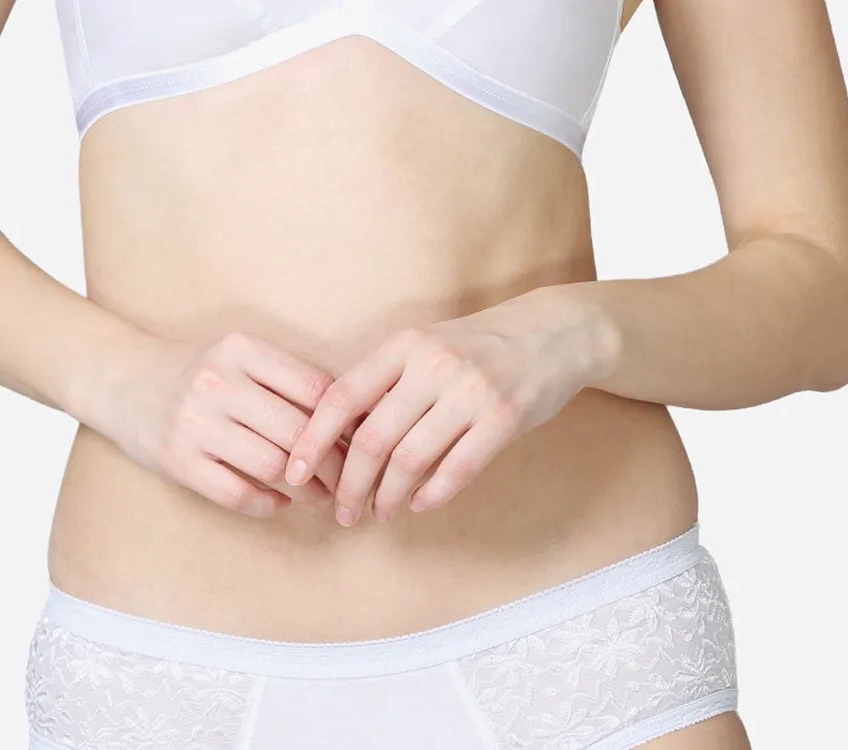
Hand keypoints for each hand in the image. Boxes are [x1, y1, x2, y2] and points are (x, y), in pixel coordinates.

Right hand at [93, 326, 350, 518]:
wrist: (124, 381)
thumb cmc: (199, 371)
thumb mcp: (239, 356)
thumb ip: (286, 379)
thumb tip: (350, 421)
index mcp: (241, 349)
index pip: (313, 388)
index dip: (345, 421)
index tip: (362, 441)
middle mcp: (218, 382)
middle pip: (297, 430)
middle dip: (333, 464)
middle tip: (351, 481)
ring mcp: (195, 423)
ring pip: (272, 465)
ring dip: (306, 490)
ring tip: (322, 498)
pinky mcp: (177, 461)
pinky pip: (237, 493)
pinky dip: (267, 504)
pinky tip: (279, 503)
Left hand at [283, 286, 605, 524]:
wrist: (552, 333)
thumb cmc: (477, 345)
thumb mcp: (426, 346)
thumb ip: (386, 381)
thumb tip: (334, 434)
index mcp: (405, 345)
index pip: (342, 395)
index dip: (313, 438)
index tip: (295, 473)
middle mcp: (433, 365)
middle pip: (372, 438)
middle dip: (350, 485)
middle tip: (343, 513)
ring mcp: (470, 391)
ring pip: (410, 460)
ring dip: (388, 496)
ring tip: (379, 513)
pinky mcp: (504, 418)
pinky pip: (457, 469)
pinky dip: (432, 495)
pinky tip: (420, 504)